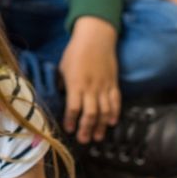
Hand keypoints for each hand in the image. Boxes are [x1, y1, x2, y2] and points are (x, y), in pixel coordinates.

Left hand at [60, 16, 119, 142]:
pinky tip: (111, 122)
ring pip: (104, 111)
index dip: (71, 121)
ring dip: (101, 126)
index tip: (68, 129)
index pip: (73, 108)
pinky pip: (115, 102)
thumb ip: (62, 83)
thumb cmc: (76, 51)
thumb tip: (61, 96)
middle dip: (86, 129)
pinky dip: (114, 113)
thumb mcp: (63, 66)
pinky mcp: (114, 83)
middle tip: (83, 140)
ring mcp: (104, 86)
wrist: (96, 37)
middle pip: (90, 114)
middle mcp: (91, 88)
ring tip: (97, 137)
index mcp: (76, 84)